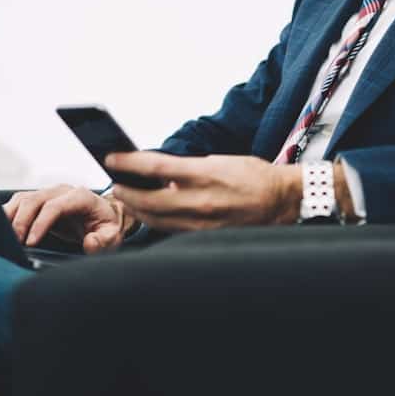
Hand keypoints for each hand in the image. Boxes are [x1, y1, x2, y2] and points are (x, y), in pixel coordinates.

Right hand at [2, 185, 127, 253]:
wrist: (102, 217)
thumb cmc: (106, 227)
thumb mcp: (112, 237)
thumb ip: (103, 240)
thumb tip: (90, 241)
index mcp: (81, 196)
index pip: (55, 206)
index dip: (40, 223)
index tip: (30, 242)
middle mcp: (62, 191)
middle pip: (34, 200)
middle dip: (21, 222)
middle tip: (15, 244)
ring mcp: (49, 193)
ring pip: (22, 199)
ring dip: (10, 217)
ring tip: (5, 239)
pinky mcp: (39, 200)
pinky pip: (18, 203)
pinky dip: (7, 215)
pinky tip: (1, 230)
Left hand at [105, 152, 301, 230]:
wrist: (283, 201)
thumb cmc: (253, 175)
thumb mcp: (220, 161)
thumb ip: (188, 168)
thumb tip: (159, 174)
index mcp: (205, 175)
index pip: (155, 168)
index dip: (128, 163)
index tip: (111, 159)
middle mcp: (202, 201)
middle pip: (149, 201)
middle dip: (127, 193)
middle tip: (115, 184)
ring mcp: (203, 223)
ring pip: (158, 220)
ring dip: (138, 210)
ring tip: (128, 198)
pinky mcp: (207, 236)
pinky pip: (173, 231)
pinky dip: (158, 221)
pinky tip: (152, 213)